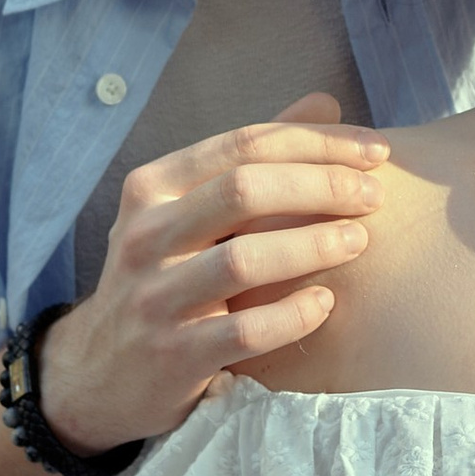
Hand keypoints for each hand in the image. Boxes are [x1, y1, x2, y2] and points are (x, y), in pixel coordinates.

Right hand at [42, 94, 386, 454]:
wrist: (99, 372)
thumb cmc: (164, 277)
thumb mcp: (188, 209)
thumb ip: (252, 158)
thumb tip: (325, 103)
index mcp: (153, 187)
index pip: (244, 144)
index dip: (317, 141)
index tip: (375, 150)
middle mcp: (146, 234)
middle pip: (244, 189)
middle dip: (321, 186)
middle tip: (373, 196)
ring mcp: (155, 296)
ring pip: (243, 259)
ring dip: (313, 245)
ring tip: (360, 241)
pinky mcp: (172, 355)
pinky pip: (245, 331)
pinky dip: (294, 314)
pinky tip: (326, 303)